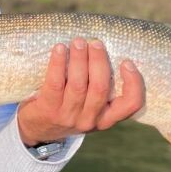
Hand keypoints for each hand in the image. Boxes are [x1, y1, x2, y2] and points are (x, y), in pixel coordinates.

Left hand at [17, 38, 144, 145]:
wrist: (36, 129)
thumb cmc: (67, 109)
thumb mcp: (88, 107)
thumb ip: (99, 89)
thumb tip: (105, 51)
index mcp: (105, 118)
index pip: (130, 105)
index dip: (133, 83)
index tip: (127, 62)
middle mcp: (90, 120)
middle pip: (100, 88)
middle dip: (99, 61)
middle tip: (95, 43)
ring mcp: (68, 116)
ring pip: (78, 85)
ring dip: (79, 59)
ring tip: (78, 42)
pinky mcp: (48, 110)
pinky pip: (55, 83)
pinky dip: (58, 63)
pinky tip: (59, 49)